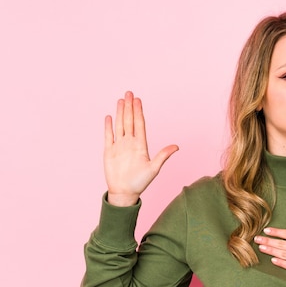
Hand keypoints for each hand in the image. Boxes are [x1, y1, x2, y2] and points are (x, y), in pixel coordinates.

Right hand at [104, 91, 178, 205]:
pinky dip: (108, 126)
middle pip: (129, 121)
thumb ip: (163, 155)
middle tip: (129, 93)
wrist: (125, 192)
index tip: (138, 100)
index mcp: (141, 145)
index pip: (140, 124)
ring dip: (120, 113)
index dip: (139, 112)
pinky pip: (108, 136)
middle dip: (129, 107)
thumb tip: (177, 146)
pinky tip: (109, 116)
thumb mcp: (154, 168)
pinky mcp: (109, 151)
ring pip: (120, 125)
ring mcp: (119, 146)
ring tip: (120, 100)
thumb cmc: (140, 182)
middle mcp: (130, 143)